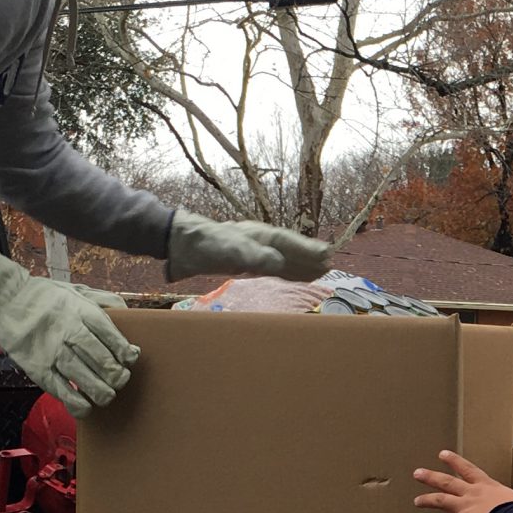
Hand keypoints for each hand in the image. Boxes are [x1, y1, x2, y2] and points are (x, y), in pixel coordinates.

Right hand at [0, 252, 137, 414]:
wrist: (3, 299)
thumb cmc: (44, 297)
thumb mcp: (76, 290)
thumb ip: (103, 301)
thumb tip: (128, 313)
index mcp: (82, 311)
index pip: (111, 335)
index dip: (125, 352)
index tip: (130, 358)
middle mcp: (68, 330)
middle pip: (100, 358)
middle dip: (116, 375)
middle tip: (120, 380)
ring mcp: (50, 350)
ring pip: (82, 376)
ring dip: (100, 391)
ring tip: (107, 395)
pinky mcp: (35, 367)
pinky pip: (59, 389)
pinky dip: (75, 402)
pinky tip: (85, 407)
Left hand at [166, 211, 332, 282]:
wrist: (182, 244)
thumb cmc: (206, 244)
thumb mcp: (230, 250)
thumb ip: (255, 257)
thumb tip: (279, 263)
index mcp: (259, 236)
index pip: (289, 242)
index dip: (308, 249)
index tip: (327, 255)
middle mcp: (260, 242)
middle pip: (290, 250)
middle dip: (309, 258)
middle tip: (330, 265)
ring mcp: (254, 253)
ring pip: (284, 260)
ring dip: (301, 266)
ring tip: (320, 272)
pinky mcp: (246, 264)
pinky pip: (274, 269)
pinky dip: (287, 273)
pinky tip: (295, 277)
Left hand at [413, 449, 512, 512]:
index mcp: (487, 486)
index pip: (468, 469)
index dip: (454, 461)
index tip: (443, 454)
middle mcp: (472, 493)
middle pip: (447, 481)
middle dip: (431, 477)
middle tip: (418, 473)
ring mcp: (464, 507)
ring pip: (440, 500)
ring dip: (426, 500)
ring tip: (417, 501)